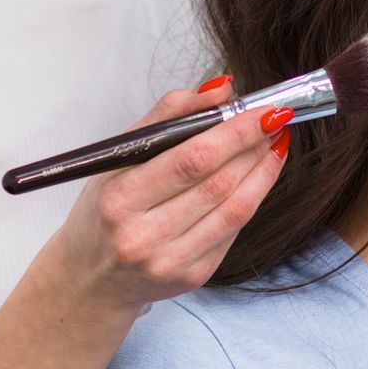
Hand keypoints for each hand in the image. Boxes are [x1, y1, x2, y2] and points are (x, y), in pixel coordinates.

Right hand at [53, 75, 288, 310]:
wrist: (92, 279)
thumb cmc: (104, 209)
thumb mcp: (118, 157)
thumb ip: (167, 116)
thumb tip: (222, 89)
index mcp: (119, 199)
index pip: (190, 159)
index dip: (235, 132)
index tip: (262, 108)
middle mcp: (142, 236)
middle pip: (218, 183)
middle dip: (254, 145)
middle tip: (276, 118)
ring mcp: (170, 261)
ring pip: (235, 208)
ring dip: (263, 170)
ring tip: (274, 142)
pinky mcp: (193, 276)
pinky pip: (233, 230)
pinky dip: (253, 197)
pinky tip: (259, 175)